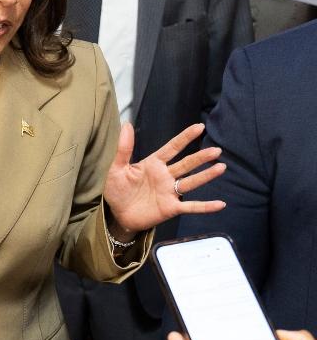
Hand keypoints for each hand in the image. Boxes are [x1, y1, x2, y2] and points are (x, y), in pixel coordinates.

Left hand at [103, 123, 226, 236]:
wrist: (118, 214)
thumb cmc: (117, 190)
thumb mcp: (117, 168)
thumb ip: (124, 148)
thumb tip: (126, 125)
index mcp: (153, 164)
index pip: (172, 148)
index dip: (185, 137)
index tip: (199, 127)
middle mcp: (165, 176)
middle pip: (186, 164)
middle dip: (201, 157)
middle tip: (217, 150)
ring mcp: (170, 192)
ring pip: (191, 182)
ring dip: (206, 176)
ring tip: (221, 167)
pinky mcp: (171, 208)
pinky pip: (191, 207)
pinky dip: (205, 206)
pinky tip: (220, 204)